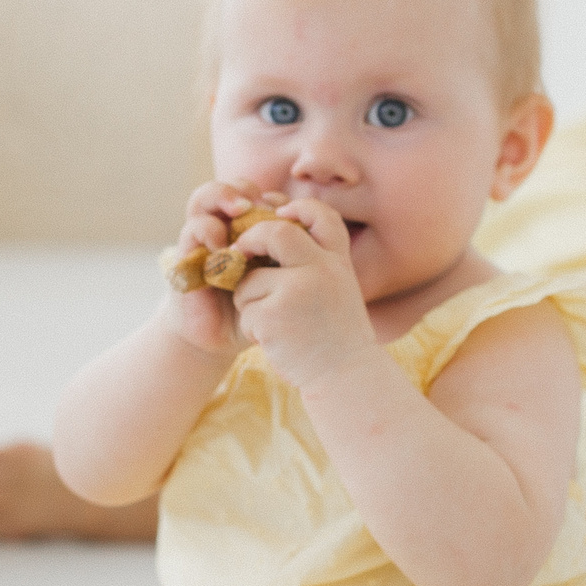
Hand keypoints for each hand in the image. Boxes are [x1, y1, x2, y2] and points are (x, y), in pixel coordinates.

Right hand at [157, 182, 278, 359]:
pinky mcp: (187, 255)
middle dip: (244, 189)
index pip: (263, 197)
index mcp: (253, 232)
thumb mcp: (280, 282)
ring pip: (205, 199)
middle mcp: (226, 229)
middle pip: (232, 188)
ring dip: (223, 197)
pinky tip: (223, 246)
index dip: (276, 200)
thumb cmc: (257, 310)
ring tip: (240, 209)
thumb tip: (317, 235)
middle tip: (259, 204)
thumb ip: (293, 258)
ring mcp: (204, 239)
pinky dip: (209, 230)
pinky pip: (193, 229)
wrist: (220, 340)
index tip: (291, 215)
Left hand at [229, 200, 375, 387]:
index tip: (283, 213)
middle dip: (250, 240)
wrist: (345, 376)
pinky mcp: (274, 314)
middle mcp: (320, 269)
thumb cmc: (337, 334)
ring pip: (249, 280)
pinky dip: (252, 327)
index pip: (322, 216)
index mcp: (337, 262)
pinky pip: (245, 310)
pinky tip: (274, 341)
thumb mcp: (338, 288)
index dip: (300, 209)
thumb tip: (278, 231)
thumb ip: (318, 261)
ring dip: (250, 302)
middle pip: (274, 233)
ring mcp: (297, 290)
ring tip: (275, 324)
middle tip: (240, 252)